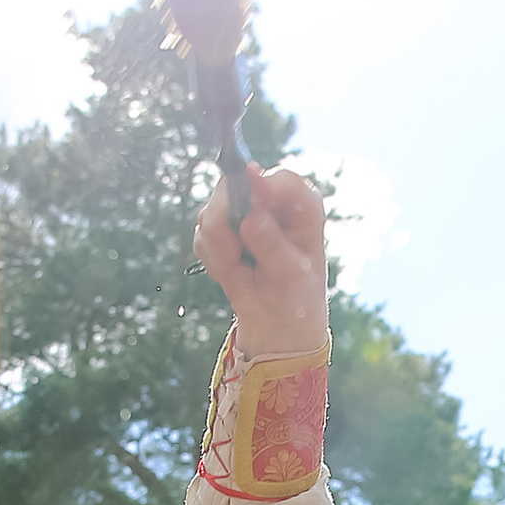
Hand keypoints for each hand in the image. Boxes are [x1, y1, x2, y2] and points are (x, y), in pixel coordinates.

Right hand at [193, 165, 327, 359]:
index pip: (284, 182)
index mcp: (302, 207)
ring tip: (240, 270)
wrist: (276, 322)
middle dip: (226, 221)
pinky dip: (212, 257)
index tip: (251, 200)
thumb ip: (271, 244)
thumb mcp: (290, 276)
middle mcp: (271, 201)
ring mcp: (243, 211)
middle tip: (235, 253)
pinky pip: (202, 233)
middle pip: (235, 186)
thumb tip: (251, 217)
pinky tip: (231, 271)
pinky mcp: (221, 227)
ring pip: (212, 210)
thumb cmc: (295, 297)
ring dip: (219, 246)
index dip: (263, 185)